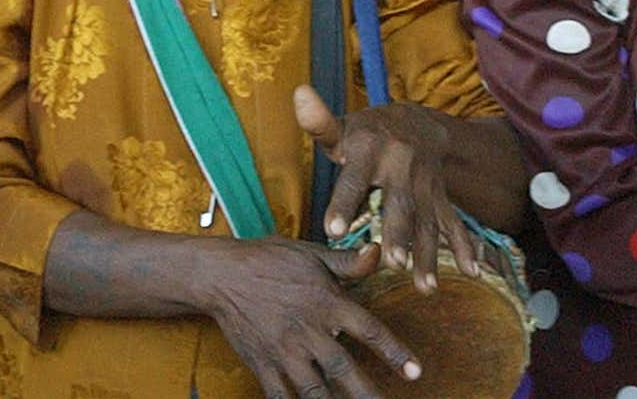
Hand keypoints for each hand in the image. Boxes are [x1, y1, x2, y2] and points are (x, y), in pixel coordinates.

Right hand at [199, 237, 419, 398]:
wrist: (221, 275)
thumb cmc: (270, 260)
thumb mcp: (312, 255)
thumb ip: (348, 262)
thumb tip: (380, 251)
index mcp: (327, 302)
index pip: (369, 330)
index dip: (395, 352)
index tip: (416, 372)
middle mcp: (308, 330)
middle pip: (343, 369)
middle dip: (367, 393)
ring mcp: (284, 351)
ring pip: (314, 389)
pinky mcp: (262, 364)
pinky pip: (280, 395)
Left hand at [294, 86, 478, 292]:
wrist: (418, 124)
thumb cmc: (365, 135)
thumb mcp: (342, 128)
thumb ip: (319, 122)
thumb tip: (299, 93)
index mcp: (370, 151)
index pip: (355, 178)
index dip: (344, 202)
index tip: (333, 229)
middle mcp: (402, 168)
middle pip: (401, 203)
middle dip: (399, 233)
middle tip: (392, 262)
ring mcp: (426, 186)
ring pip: (428, 222)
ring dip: (429, 254)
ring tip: (425, 288)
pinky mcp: (441, 199)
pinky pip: (454, 224)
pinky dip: (465, 248)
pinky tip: (473, 273)